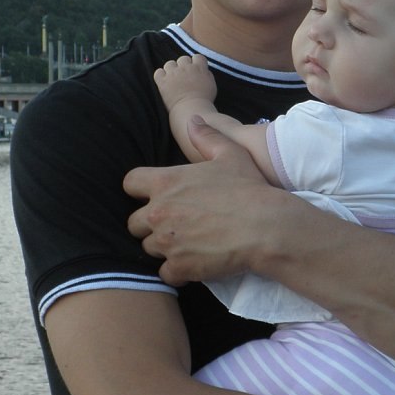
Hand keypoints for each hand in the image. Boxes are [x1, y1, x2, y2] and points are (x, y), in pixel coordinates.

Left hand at [124, 118, 292, 284]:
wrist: (265, 228)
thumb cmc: (249, 189)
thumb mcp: (231, 154)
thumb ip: (207, 136)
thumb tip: (194, 121)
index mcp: (165, 182)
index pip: (130, 184)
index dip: (140, 190)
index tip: (156, 196)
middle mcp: (159, 213)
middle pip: (133, 223)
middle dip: (150, 225)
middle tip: (176, 224)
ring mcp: (166, 242)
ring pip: (149, 249)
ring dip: (164, 248)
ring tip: (188, 244)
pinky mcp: (178, 266)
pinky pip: (166, 273)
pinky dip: (177, 271)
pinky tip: (195, 263)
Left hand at [153, 54, 216, 110]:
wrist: (192, 110)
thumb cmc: (204, 100)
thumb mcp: (211, 84)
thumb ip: (206, 73)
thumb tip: (201, 69)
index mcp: (199, 68)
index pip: (197, 57)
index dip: (196, 63)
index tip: (195, 70)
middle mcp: (185, 68)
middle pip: (183, 59)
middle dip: (183, 66)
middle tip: (184, 77)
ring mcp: (173, 74)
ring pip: (170, 64)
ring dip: (172, 70)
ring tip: (174, 79)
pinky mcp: (163, 81)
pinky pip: (158, 72)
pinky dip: (161, 76)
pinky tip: (165, 82)